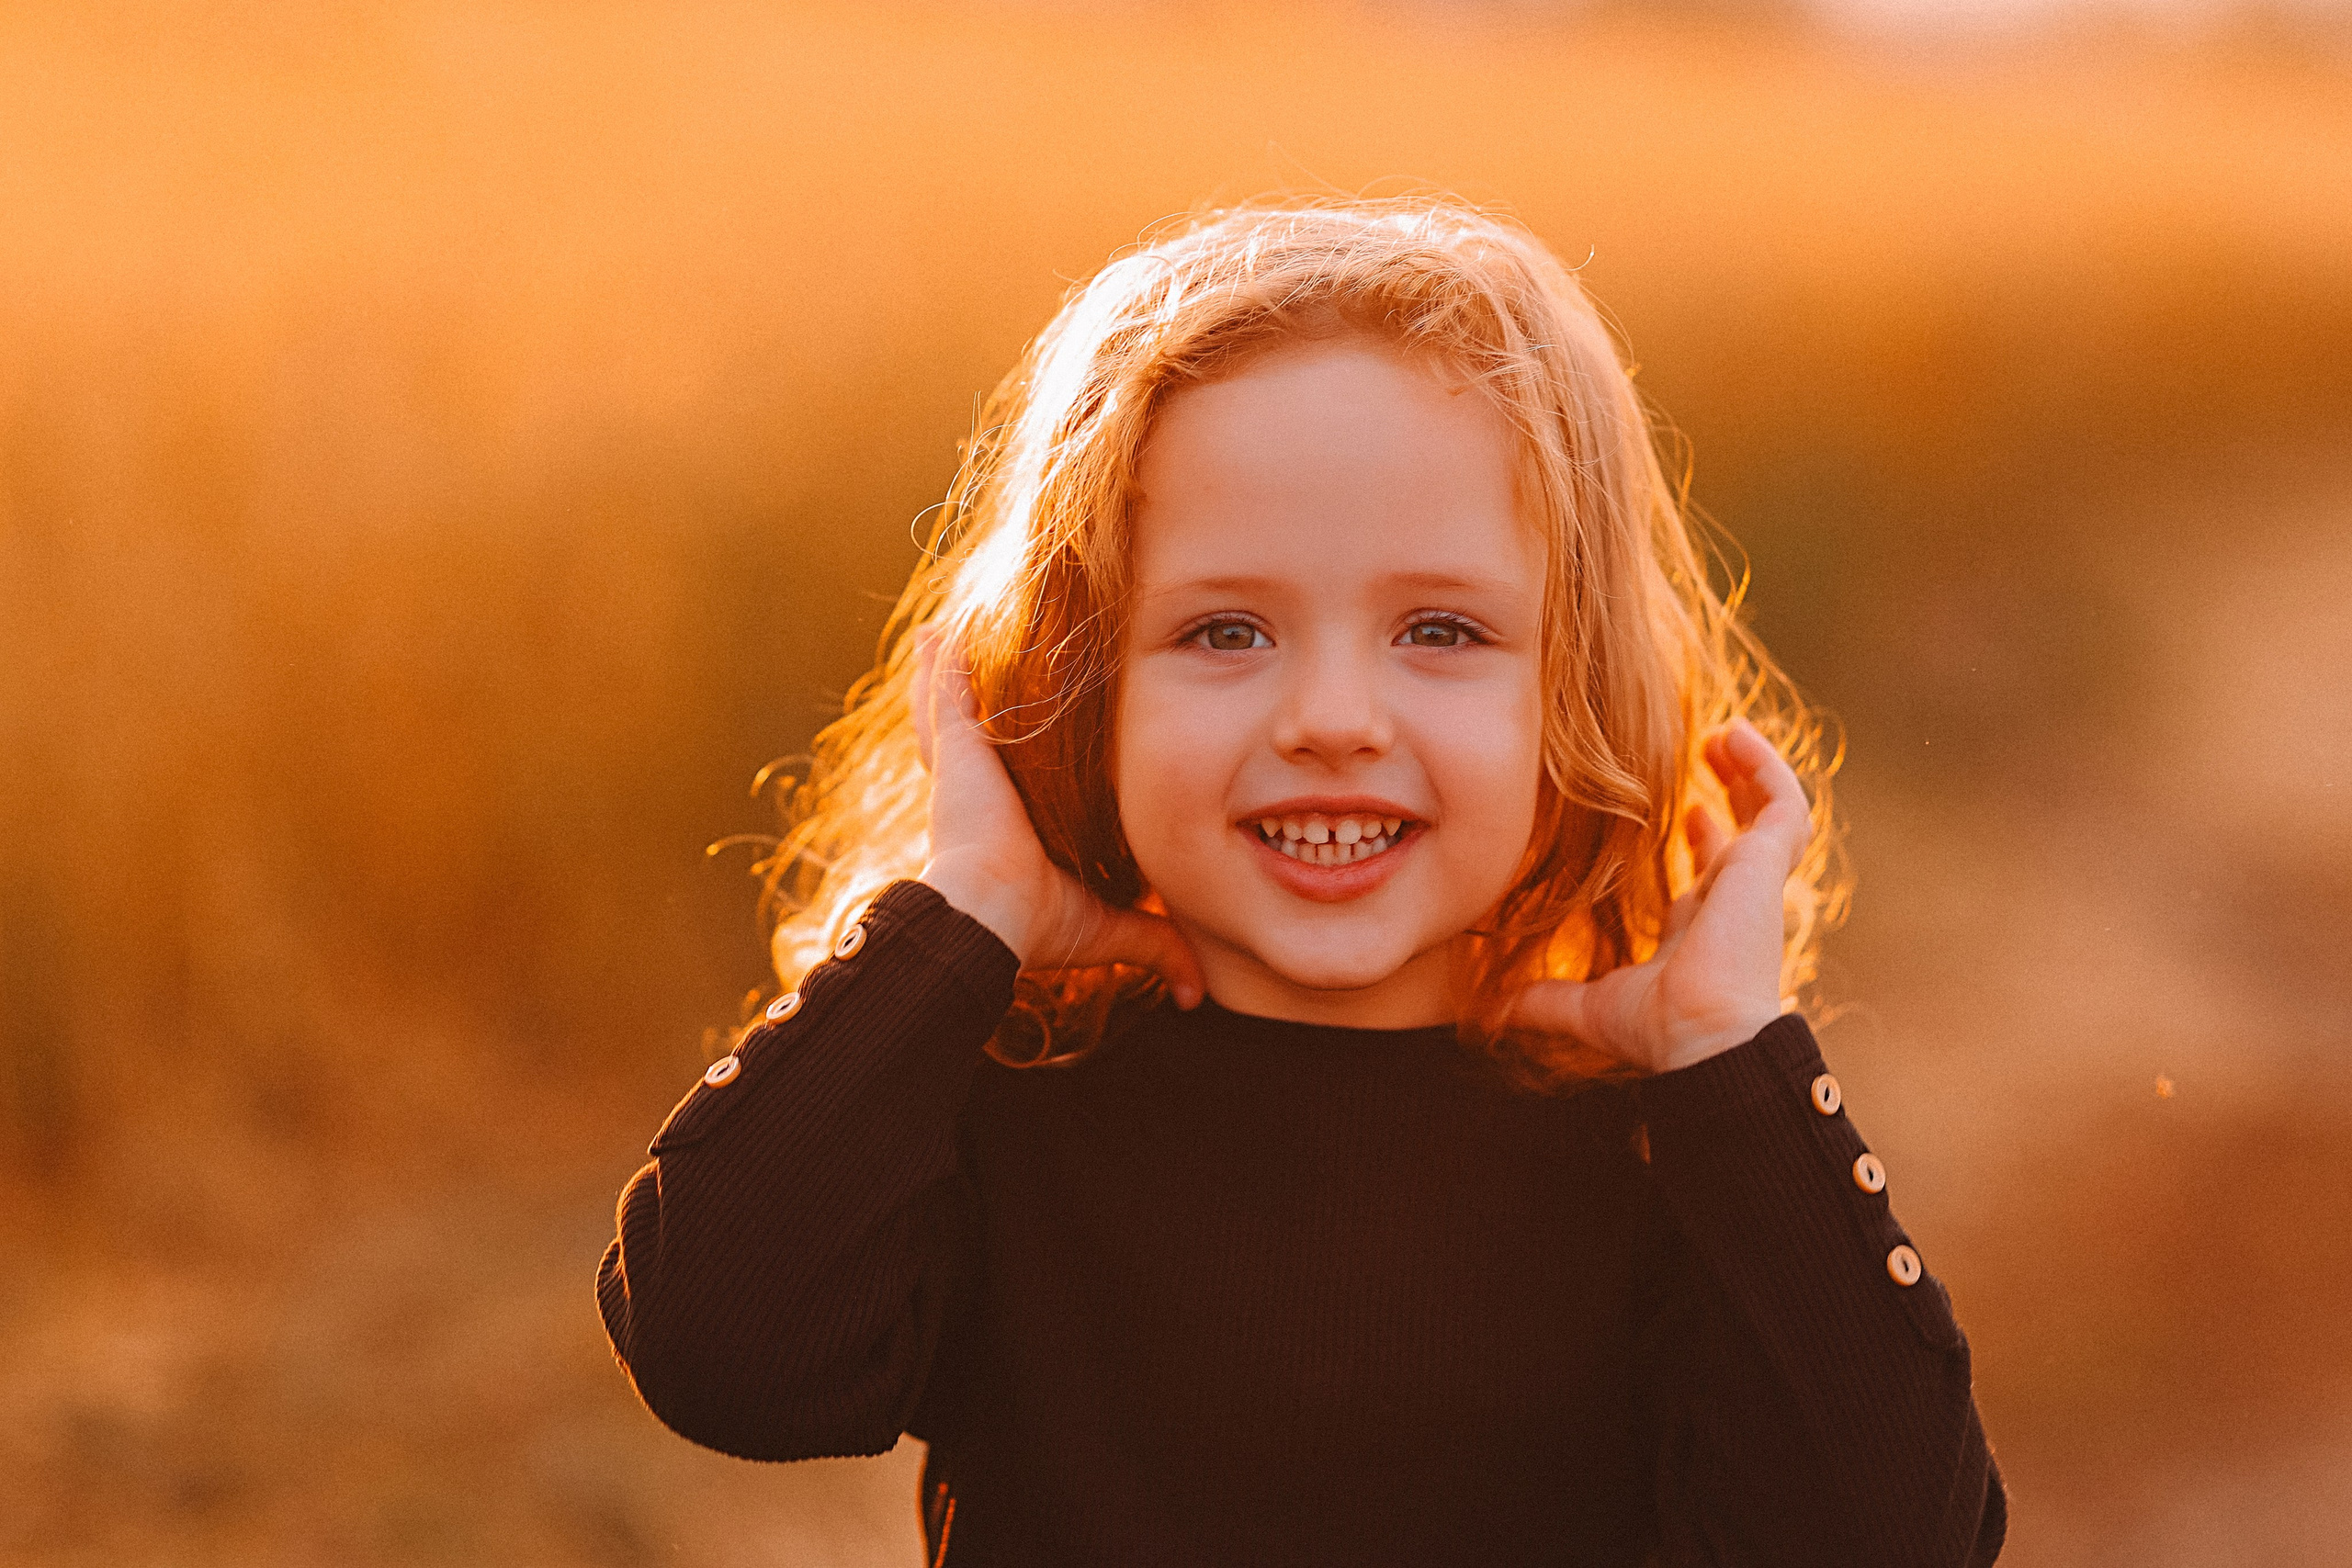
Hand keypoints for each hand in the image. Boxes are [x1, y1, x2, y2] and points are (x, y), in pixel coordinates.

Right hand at [910, 628, 1204, 1006]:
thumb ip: (1153, 945)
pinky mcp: (957, 749)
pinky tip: (937, 630)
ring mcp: (965, 767)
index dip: (1022, 755)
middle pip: (979, 736)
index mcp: (1013, 825)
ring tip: (951, 632)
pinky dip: (940, 662)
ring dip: (954, 673)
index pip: (1014, 778)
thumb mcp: (1105, 929)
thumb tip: (1196, 994)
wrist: (986, 919)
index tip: (1044, 728)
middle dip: (979, 703)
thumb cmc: (1035, 926)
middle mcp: (983, 790)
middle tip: (979, 659)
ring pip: (956, 710)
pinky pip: (946, 692)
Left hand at [1508, 719, 1805, 1074]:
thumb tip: (1492, 1013)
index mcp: (1695, 932)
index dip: (1699, 843)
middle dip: (1728, 796)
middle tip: (1707, 754)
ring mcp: (1752, 882)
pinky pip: (1783, 802)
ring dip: (1749, 773)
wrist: (1702, 1036)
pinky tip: (1733, 734)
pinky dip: (1764, 766)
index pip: (1706, 879)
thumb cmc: (1654, 1030)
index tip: (1681, 812)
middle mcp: (1729, 903)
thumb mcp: (1585, 1008)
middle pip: (1740, 838)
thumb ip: (1543, 1001)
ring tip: (1723, 735)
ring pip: (1769, 815)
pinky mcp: (1766, 864)